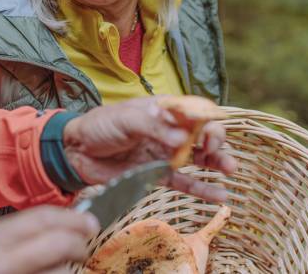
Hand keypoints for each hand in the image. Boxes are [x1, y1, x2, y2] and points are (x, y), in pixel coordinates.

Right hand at [0, 206, 99, 273]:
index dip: (72, 219)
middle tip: (84, 247)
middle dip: (79, 244)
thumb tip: (71, 221)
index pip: (41, 219)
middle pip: (58, 245)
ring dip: (67, 270)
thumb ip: (21, 233)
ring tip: (59, 270)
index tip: (90, 222)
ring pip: (61, 273)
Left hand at [62, 97, 237, 202]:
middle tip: (215, 151)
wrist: (77, 152)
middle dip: (215, 141)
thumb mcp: (125, 119)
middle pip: (202, 134)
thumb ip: (154, 127)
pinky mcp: (158, 175)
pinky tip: (220, 196)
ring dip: (216, 163)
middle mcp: (169, 131)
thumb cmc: (100, 126)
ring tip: (230, 169)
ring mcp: (165, 154)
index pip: (195, 111)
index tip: (209, 132)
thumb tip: (182, 139)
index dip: (207, 120)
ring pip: (199, 158)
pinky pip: (185, 183)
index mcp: (163, 110)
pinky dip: (202, 189)